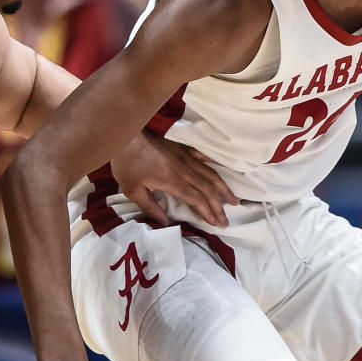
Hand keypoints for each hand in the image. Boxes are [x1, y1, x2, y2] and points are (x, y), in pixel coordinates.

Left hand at [113, 131, 238, 226]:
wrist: (127, 136)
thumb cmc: (127, 164)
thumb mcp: (132, 190)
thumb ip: (150, 207)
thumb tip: (165, 223)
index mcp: (173, 181)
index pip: (197, 199)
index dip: (208, 212)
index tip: (216, 224)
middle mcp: (185, 170)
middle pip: (208, 190)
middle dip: (219, 207)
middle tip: (226, 221)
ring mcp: (186, 158)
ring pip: (211, 174)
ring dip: (224, 189)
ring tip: (234, 200)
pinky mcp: (184, 149)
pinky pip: (204, 157)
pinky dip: (215, 166)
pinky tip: (222, 172)